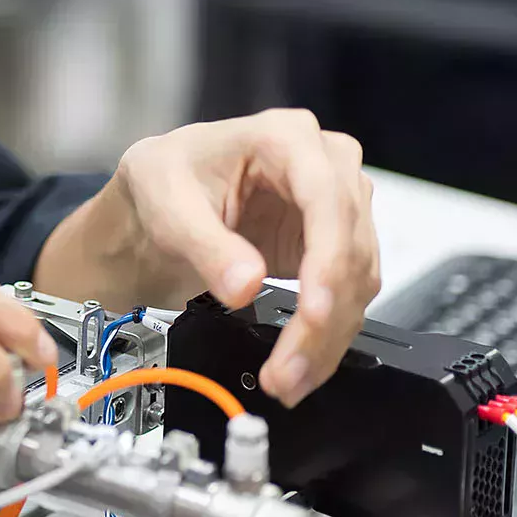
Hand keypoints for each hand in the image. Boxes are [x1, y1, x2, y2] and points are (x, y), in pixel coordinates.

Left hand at [35, 109, 379, 407]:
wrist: (159, 204)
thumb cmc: (161, 182)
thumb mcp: (166, 203)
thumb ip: (205, 244)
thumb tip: (245, 285)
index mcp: (285, 137)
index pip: (326, 200)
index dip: (327, 260)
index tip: (315, 311)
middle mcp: (325, 166)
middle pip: (348, 248)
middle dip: (322, 319)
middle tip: (289, 368)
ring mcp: (336, 208)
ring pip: (357, 282)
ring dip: (327, 339)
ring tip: (288, 379)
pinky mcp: (333, 247)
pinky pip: (346, 298)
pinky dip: (325, 337)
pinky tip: (299, 364)